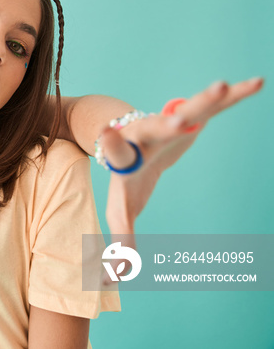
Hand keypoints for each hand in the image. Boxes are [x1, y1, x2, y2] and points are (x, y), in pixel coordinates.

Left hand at [101, 77, 263, 247]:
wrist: (135, 141)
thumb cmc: (128, 176)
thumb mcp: (121, 204)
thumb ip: (121, 236)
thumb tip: (114, 279)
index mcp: (126, 153)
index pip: (117, 151)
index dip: (113, 144)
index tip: (107, 134)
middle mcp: (146, 132)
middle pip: (155, 126)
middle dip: (166, 123)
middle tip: (176, 121)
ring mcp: (171, 120)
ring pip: (190, 107)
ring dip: (206, 99)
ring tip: (224, 85)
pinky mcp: (193, 115)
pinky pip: (216, 104)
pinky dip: (235, 95)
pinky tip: (255, 83)